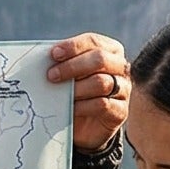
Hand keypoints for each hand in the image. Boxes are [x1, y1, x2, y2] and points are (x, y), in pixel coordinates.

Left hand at [48, 33, 128, 152]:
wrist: (84, 126)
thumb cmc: (74, 92)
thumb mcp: (69, 75)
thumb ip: (62, 63)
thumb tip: (46, 57)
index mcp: (109, 50)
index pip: (93, 42)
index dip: (74, 46)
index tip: (54, 54)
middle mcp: (120, 67)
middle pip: (100, 59)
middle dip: (72, 66)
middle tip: (51, 75)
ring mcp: (123, 89)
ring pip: (101, 82)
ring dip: (77, 88)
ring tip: (60, 95)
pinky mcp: (120, 111)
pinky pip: (103, 104)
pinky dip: (83, 106)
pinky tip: (70, 109)